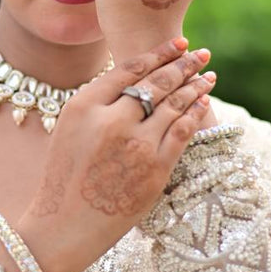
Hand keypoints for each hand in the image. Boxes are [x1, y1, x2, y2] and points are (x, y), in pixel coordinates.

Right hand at [14, 37, 215, 271]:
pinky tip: (204, 102)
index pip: (129, 70)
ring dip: (194, 85)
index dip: (157, 54)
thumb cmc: (65, 178)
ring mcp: (135, 145)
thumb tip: (134, 82)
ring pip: (174, 104)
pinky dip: (196, 113)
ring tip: (207, 74)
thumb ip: (97, 105)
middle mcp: (110, 121)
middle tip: (201, 54)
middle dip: (182, 64)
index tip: (176, 45)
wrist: (63, 226)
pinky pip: (182, 131)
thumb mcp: (69, 130)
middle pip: (156, 83)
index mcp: (84, 106)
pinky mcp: (155, 169)